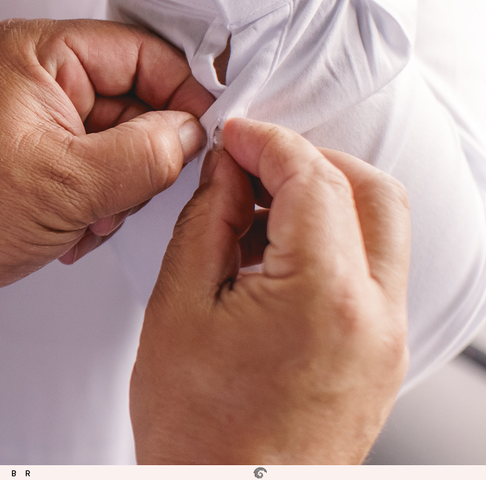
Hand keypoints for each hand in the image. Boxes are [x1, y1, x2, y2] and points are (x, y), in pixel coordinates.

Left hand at [0, 18, 212, 308]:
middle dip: (139, 158)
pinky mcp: (29, 150)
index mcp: (37, 51)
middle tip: (123, 197)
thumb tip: (193, 134)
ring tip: (85, 221)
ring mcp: (31, 113)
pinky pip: (90, 166)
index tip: (205, 138)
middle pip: (134, 98)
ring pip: (117, 139)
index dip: (182, 95)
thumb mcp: (70, 184)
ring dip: (116, 189)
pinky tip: (70, 231)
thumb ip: (147, 154)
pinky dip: (92, 202)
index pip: (142, 52)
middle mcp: (33, 72)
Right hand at [131, 118, 408, 463]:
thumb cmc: (199, 430)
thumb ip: (209, 221)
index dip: (268, 142)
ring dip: (326, 201)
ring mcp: (387, 342)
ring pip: (381, 232)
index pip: (314, 178)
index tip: (236, 136)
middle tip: (254, 162)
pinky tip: (274, 258)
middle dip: (313, 161)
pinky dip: (334, 245)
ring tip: (255, 214)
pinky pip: (373, 274)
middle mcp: (375, 317)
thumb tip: (227, 172)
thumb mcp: (178, 306)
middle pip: (372, 192)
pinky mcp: (382, 359)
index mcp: (323, 297)